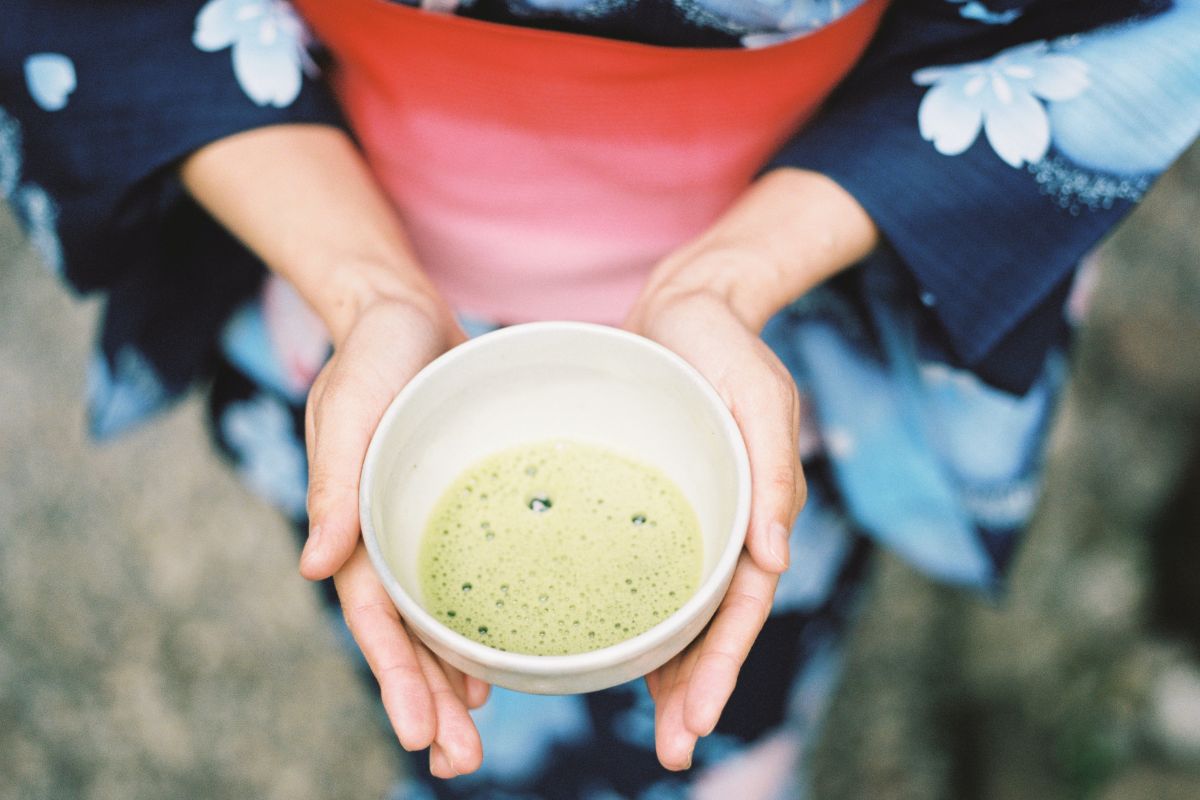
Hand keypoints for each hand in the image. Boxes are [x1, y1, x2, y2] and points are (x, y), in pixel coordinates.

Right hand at [180, 125, 497, 775]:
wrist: (402, 315)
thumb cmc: (371, 355)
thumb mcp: (347, 406)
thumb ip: (334, 480)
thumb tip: (312, 568)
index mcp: (355, 524)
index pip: (374, 617)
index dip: (396, 676)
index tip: (421, 735)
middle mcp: (386, 537)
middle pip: (408, 636)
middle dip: (429, 702)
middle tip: (459, 763)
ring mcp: (423, 527)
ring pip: (439, 620)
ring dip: (452, 680)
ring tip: (476, 739)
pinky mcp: (459, 510)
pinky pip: (470, 580)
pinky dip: (478, 627)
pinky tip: (497, 666)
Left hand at [625, 168, 876, 768]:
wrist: (685, 306)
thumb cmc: (726, 348)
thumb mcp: (761, 396)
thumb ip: (773, 472)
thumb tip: (776, 559)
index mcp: (754, 511)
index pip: (742, 604)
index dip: (721, 664)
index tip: (695, 718)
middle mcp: (721, 526)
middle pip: (711, 623)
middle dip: (695, 690)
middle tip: (673, 750)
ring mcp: (683, 519)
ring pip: (678, 609)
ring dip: (669, 672)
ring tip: (655, 730)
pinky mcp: (645, 504)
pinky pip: (640, 571)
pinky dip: (636, 617)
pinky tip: (615, 653)